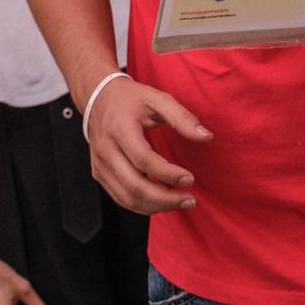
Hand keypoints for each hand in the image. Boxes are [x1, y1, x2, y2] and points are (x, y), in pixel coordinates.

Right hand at [84, 76, 207, 215]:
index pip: (143, 159)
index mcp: (119, 128)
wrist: (98, 98)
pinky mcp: (98, 173)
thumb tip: (206, 137)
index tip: (190, 179)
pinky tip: (162, 201)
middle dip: (165, 199)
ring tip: (180, 202)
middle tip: (190, 200)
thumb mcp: (158, 99)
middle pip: (134, 186)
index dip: (168, 174)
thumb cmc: (131, 99)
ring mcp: (99, 164)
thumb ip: (182, 117)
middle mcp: (105, 149)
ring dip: (156, 206)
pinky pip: (121, 198)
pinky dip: (143, 205)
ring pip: (127, 198)